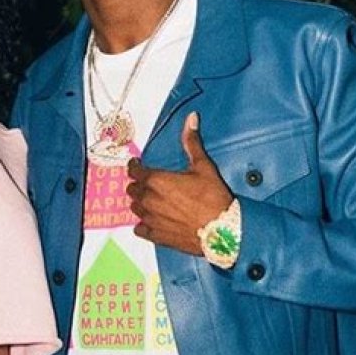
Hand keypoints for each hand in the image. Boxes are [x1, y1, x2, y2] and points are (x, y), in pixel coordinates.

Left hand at [127, 112, 232, 253]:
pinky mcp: (156, 236)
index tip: (137, 165)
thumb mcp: (203, 166)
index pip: (134, 171)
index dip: (134, 166)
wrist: (222, 230)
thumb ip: (192, 142)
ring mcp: (150, 219)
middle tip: (148, 183)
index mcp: (156, 181)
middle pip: (132, 190)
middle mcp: (148, 200)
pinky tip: (151, 222)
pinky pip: (140, 230)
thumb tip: (191, 118)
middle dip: (139, 184)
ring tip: (151, 201)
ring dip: (141, 203)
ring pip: (135, 208)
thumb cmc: (213, 198)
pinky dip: (143, 226)